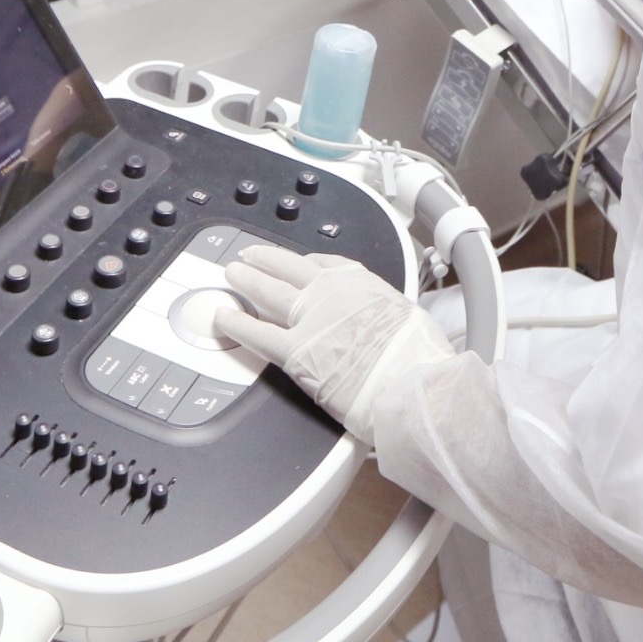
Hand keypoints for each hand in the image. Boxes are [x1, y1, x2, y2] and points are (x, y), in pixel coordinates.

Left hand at [216, 246, 455, 445]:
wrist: (411, 384)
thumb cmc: (418, 358)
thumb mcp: (409, 318)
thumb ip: (386, 316)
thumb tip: (388, 326)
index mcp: (361, 283)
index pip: (324, 264)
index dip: (301, 263)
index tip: (293, 262)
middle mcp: (332, 293)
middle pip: (288, 269)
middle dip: (265, 261)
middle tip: (249, 257)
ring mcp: (310, 319)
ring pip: (268, 292)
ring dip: (246, 281)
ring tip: (232, 274)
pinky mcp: (295, 351)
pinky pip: (258, 333)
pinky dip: (237, 324)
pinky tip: (224, 317)